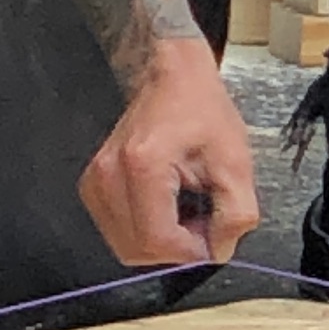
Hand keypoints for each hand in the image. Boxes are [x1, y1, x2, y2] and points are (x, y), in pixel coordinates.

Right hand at [79, 41, 259, 269]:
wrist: (172, 78)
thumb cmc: (202, 110)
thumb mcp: (236, 162)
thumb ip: (235, 215)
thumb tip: (218, 251)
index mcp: (143, 165)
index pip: (158, 241)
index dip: (191, 250)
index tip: (214, 234)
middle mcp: (109, 175)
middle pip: (137, 250)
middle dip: (175, 249)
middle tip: (202, 221)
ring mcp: (95, 181)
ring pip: (124, 246)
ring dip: (159, 242)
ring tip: (185, 213)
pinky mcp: (93, 186)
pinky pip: (117, 231)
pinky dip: (144, 231)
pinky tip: (166, 209)